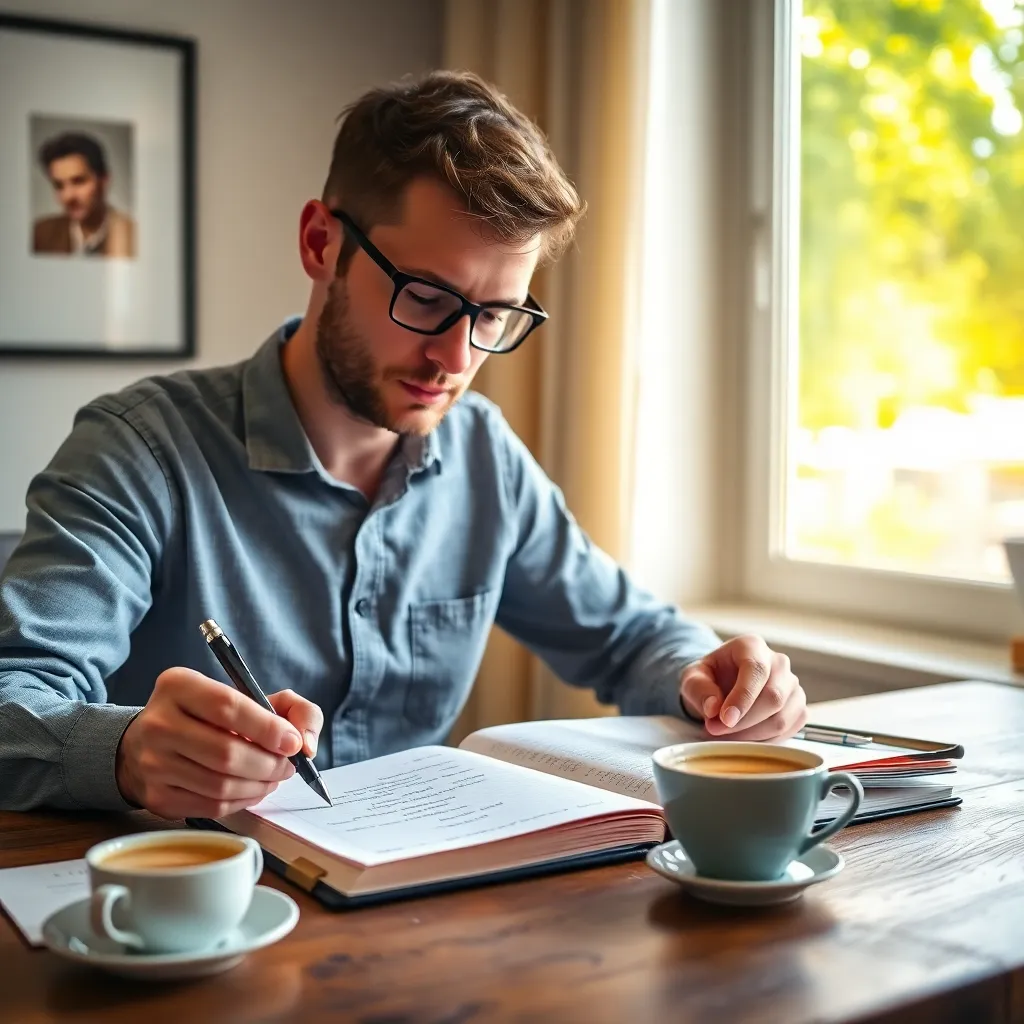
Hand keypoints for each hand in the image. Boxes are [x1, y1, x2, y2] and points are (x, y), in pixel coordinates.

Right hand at [115, 667, 323, 818]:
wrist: (151, 742)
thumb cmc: (211, 715)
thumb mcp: (248, 694)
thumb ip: (292, 707)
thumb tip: (305, 743)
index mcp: (179, 686)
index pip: (228, 707)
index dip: (267, 728)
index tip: (293, 743)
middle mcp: (159, 723)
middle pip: (226, 752)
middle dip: (269, 764)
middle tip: (288, 765)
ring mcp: (153, 763)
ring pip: (221, 784)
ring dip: (259, 785)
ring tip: (274, 776)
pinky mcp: (156, 796)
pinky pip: (211, 806)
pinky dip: (242, 801)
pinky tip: (253, 789)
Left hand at [679, 635, 806, 740]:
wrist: (722, 686)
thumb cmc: (710, 678)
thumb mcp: (693, 677)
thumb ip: (699, 688)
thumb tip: (713, 707)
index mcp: (752, 646)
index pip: (756, 670)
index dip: (742, 697)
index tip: (725, 718)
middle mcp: (779, 663)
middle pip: (773, 697)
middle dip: (743, 721)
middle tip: (716, 730)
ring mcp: (793, 686)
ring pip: (782, 718)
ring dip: (751, 735)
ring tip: (726, 735)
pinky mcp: (798, 709)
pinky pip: (788, 731)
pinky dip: (764, 741)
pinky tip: (743, 737)